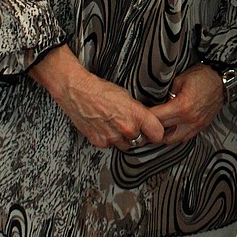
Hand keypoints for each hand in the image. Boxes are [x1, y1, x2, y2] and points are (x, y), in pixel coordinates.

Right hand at [29, 46, 164, 149]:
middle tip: (132, 124)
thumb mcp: (127, 96)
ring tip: (116, 124)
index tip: (155, 130)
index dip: (157, 132)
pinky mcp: (100, 142)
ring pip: (126, 145)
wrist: (78, 92)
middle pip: (141, 141)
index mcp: (136, 115)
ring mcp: (112, 137)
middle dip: (139, 134)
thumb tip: (146, 120)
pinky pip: (111, 145)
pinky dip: (110, 139)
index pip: (158, 134)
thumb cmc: (101, 90)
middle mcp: (126, 129)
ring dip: (124, 139)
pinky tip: (105, 127)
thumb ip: (138, 111)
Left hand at [147, 63, 224, 145]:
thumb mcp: (179, 79)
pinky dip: (174, 135)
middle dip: (150, 130)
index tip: (137, 116)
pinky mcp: (200, 127)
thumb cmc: (202, 77)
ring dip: (162, 135)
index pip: (157, 118)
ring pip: (173, 140)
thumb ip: (167, 93)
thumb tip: (157, 101)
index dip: (145, 117)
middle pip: (162, 132)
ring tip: (154, 129)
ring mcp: (196, 126)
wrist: (222, 80)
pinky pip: (184, 137)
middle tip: (142, 125)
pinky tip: (169, 129)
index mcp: (182, 107)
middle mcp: (189, 120)